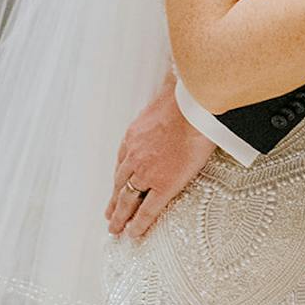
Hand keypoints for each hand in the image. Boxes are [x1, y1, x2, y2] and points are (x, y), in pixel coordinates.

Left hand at [106, 76, 216, 240]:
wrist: (195, 105)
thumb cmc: (186, 96)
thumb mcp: (167, 90)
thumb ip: (165, 90)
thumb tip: (171, 69)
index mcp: (135, 134)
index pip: (122, 161)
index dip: (119, 176)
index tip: (117, 186)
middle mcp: (135, 154)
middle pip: (120, 183)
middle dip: (115, 200)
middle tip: (110, 215)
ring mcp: (147, 171)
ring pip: (127, 199)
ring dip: (120, 216)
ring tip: (116, 229)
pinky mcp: (163, 185)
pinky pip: (147, 210)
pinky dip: (138, 224)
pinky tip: (133, 234)